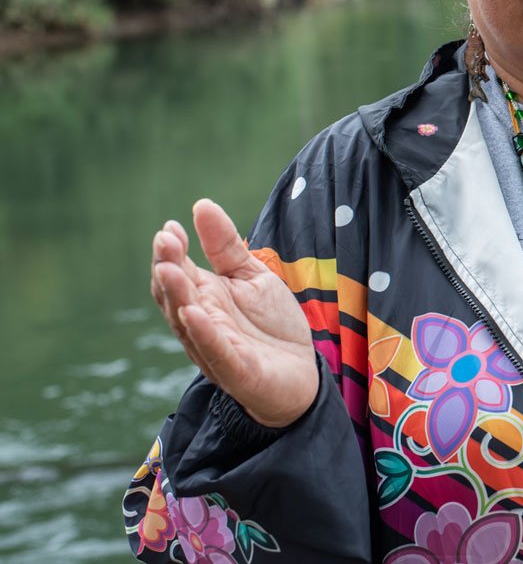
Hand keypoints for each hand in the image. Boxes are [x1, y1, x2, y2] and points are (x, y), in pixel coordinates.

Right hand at [149, 199, 319, 427]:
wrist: (301, 372)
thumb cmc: (270, 324)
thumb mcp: (252, 276)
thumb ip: (227, 246)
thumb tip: (201, 204)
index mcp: (204, 299)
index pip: (178, 273)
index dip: (172, 252)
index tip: (171, 227)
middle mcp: (201, 323)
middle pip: (176, 295)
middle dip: (169, 268)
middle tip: (165, 240)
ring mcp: (215, 348)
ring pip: (189, 322)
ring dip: (178, 296)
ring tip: (169, 268)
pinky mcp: (236, 371)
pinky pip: (216, 351)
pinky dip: (204, 333)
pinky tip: (193, 311)